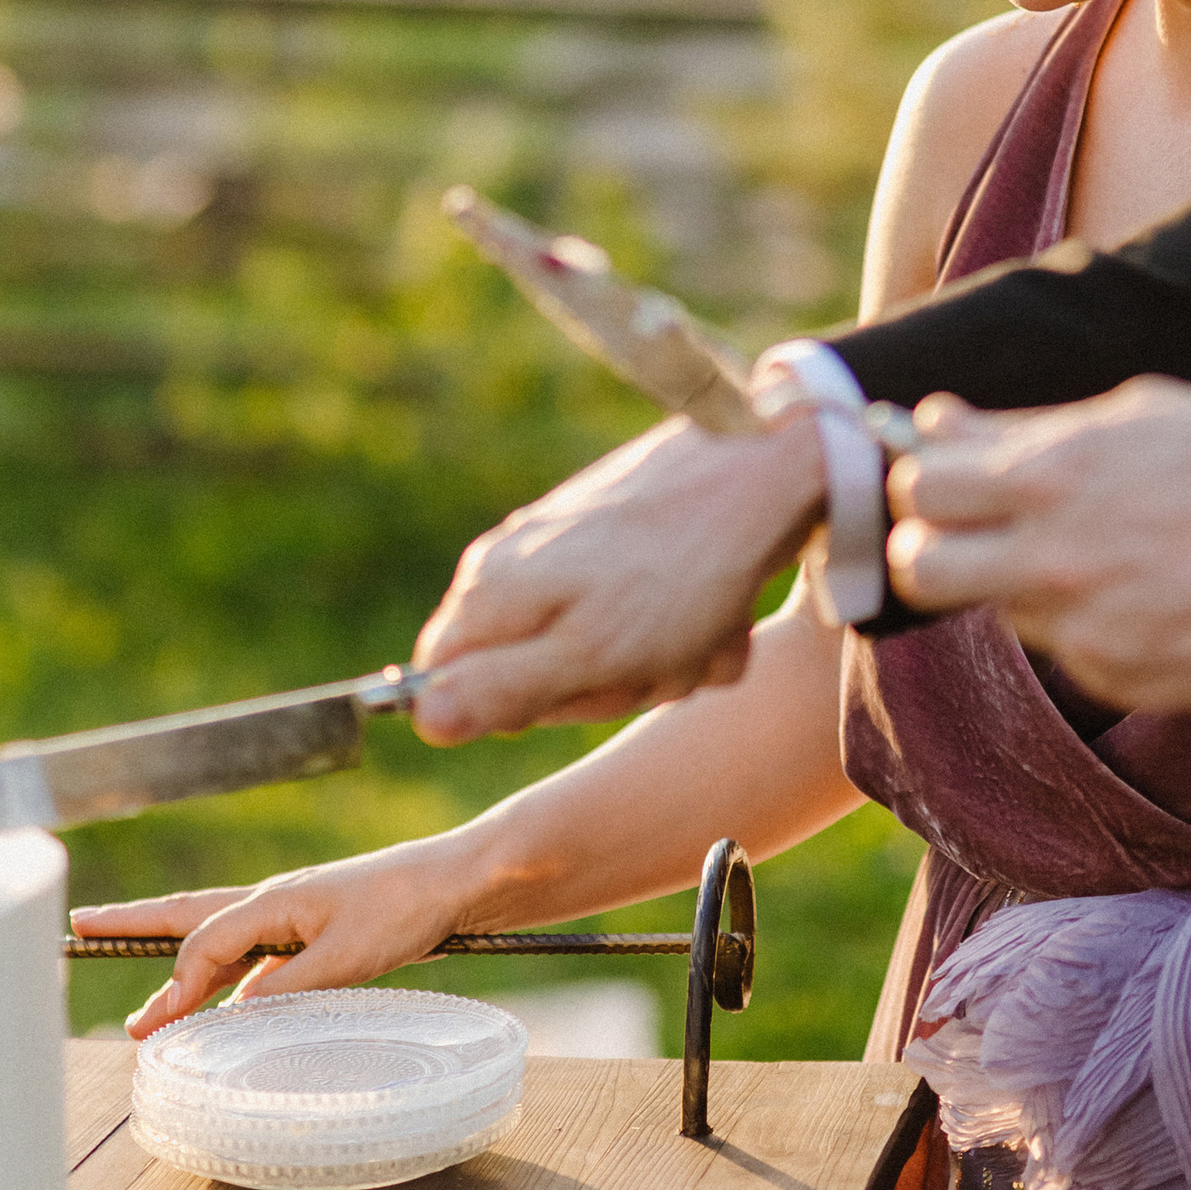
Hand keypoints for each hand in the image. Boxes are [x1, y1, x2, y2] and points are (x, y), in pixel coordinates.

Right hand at [74, 833, 480, 1038]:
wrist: (457, 882)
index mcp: (276, 901)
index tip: (153, 1027)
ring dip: (171, 945)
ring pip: (215, 927)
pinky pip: (249, 945)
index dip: (176, 987)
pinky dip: (220, 962)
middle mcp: (274, 900)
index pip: (205, 945)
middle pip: (188, 913)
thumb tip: (235, 1010)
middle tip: (82, 923)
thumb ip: (289, 985)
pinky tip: (218, 986)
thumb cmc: (406, 910)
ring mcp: (292, 911)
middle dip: (135, 922)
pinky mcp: (314, 925)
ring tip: (131, 957)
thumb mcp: (348, 958)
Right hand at [410, 410, 825, 742]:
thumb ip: (500, 689)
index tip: (576, 689)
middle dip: (608, 685)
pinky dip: (692, 629)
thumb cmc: (678, 574)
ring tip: (701, 632)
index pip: (451, 685)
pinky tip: (724, 612)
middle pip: (535, 673)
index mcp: (490, 589)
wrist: (766, 470)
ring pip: (605, 652)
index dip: (518, 708)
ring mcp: (572, 546)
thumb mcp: (588, 655)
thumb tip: (424, 719)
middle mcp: (517, 561)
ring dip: (665, 661)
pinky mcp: (625, 538)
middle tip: (654, 662)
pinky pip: (649, 618)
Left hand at [884, 377, 1190, 712]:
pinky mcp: (1115, 677)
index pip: (917, 486)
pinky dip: (1086, 623)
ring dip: (1019, 584)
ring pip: (995, 609)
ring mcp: (1080, 627)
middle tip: (976, 535)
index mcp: (1052, 474)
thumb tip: (936, 423)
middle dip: (932, 548)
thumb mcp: (1141, 416)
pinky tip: (1147, 594)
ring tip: (1096, 556)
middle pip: (919, 568)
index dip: (924, 482)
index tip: (949, 481)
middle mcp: (1050, 557)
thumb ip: (1024, 429)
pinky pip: (1064, 648)